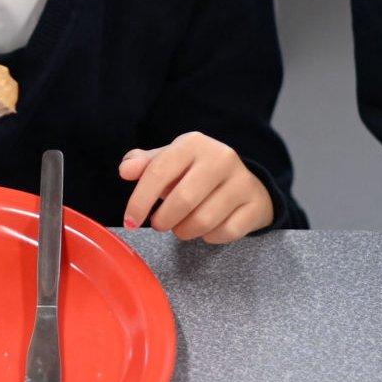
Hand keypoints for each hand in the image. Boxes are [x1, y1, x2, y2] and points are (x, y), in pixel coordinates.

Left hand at [118, 132, 274, 243]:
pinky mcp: (256, 205)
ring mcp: (242, 181)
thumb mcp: (168, 162)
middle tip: (159, 224)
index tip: (130, 222)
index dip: (139, 201)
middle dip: (163, 220)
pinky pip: (225, 232)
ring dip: (184, 231)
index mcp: (193, 144)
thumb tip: (125, 170)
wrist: (242, 182)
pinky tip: (207, 229)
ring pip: (204, 221)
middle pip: (183, 200)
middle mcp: (221, 158)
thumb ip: (143, 165)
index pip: (158, 172)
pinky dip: (210, 237)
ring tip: (181, 227)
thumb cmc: (193, 174)